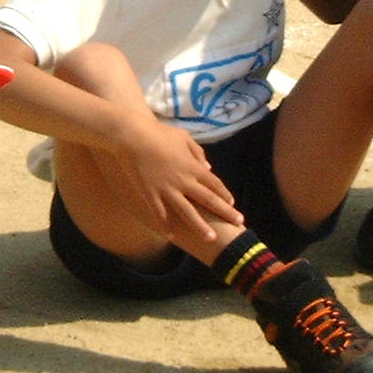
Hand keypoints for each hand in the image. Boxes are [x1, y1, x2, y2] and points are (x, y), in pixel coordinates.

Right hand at [112, 115, 243, 242]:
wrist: (134, 136)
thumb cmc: (160, 133)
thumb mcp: (184, 137)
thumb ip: (198, 153)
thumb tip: (209, 168)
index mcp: (194, 166)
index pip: (215, 184)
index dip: (225, 194)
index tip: (232, 204)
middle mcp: (185, 180)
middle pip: (208, 199)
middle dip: (225, 212)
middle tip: (239, 224)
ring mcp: (168, 189)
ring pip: (188, 212)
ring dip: (200, 226)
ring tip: (211, 238)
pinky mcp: (150, 194)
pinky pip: (160, 214)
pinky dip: (166, 225)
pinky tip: (173, 237)